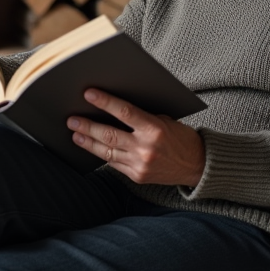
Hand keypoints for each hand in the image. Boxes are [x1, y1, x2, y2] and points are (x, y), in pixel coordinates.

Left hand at [67, 88, 204, 187]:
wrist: (198, 165)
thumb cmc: (180, 137)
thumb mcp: (165, 120)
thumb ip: (141, 116)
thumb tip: (113, 107)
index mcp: (155, 129)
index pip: (124, 112)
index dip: (104, 102)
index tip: (88, 94)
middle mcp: (146, 148)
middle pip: (109, 134)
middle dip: (87, 126)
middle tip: (71, 119)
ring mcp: (140, 164)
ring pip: (107, 151)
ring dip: (88, 142)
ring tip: (75, 133)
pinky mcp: (137, 176)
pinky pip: (114, 164)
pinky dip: (101, 155)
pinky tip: (90, 147)